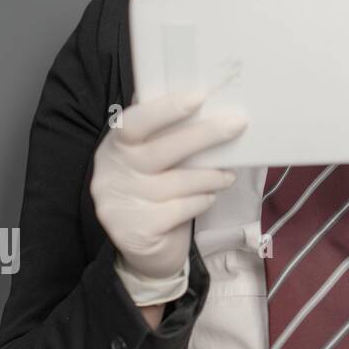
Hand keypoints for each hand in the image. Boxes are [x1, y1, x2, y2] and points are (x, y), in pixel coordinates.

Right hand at [91, 90, 245, 290]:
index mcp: (115, 147)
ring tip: (228, 175)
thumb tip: (201, 99)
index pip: (133, 123)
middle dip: (204, 135)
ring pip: (178, 182)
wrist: (147, 252)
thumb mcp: (155, 162)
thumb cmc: (157, 194)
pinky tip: (207, 199)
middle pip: (161, 150)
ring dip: (211, 176)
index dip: (165, 110)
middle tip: (237, 124)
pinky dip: (202, 201)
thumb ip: (165, 135)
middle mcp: (110, 173)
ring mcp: (119, 204)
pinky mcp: (135, 231)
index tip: (199, 97)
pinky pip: (181, 209)